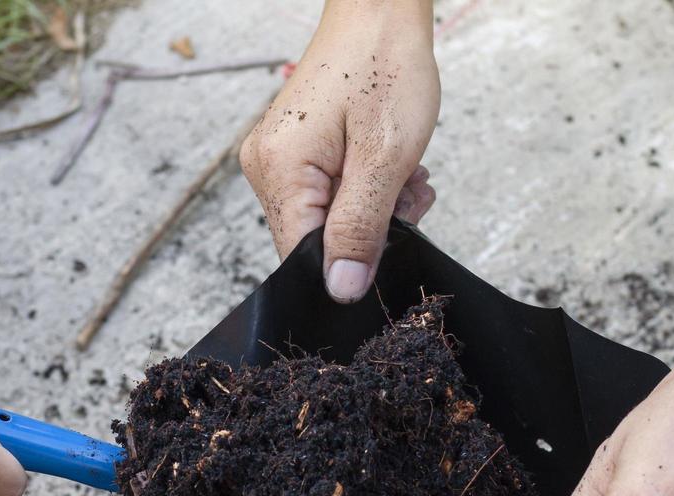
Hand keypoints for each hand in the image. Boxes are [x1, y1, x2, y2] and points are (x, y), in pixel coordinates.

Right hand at [241, 0, 438, 302]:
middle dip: (368, 231)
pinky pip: (326, 197)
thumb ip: (361, 229)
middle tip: (409, 195)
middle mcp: (264, 168)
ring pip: (326, 222)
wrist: (380, 11)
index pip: (302, 257)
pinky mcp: (292, 154)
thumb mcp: (386, 158)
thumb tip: (342, 290)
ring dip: (374, 211)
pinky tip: (390, 170)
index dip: (349, 263)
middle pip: (313, 241)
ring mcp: (275, 160)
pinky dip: (364, 193)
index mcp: (278, 169)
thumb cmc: (384, 66)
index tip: (392, 235)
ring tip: (405, 175)